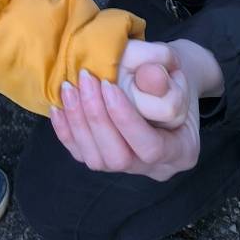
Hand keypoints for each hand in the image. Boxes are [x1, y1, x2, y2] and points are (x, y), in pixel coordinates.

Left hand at [50, 40, 221, 179]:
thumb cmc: (172, 76)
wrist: (164, 82)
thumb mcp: (176, 71)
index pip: (151, 147)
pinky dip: (66, 132)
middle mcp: (155, 168)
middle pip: (119, 158)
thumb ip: (162, 78)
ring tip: (69, 87)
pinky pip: (82, 154)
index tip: (108, 85)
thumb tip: (148, 77)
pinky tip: (58, 106)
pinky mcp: (106, 160)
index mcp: (182, 151)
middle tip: (85, 80)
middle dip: (97, 119)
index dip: (125, 119)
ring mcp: (129, 168)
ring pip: (97, 160)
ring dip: (78, 122)